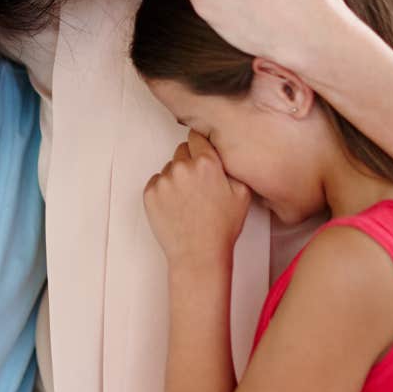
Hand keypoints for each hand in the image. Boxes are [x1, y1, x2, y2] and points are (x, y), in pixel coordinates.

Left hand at [144, 132, 250, 269]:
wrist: (198, 254)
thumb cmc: (222, 227)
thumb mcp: (242, 193)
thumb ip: (232, 167)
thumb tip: (224, 153)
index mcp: (206, 163)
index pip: (197, 136)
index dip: (200, 144)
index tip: (201, 151)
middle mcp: (182, 166)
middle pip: (181, 151)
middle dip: (189, 162)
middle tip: (198, 184)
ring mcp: (164, 179)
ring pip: (169, 168)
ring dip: (176, 177)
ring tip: (187, 200)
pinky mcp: (149, 193)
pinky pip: (156, 182)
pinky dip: (163, 190)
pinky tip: (176, 206)